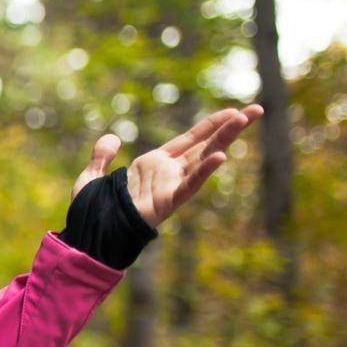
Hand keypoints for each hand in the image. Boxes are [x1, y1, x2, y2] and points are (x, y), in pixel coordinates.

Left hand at [70, 104, 261, 227]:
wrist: (89, 237)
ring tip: (245, 119)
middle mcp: (167, 173)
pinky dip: (204, 171)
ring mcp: (170, 186)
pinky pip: (189, 185)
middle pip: (205, 145)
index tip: (232, 111)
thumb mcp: (92, 177)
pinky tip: (221, 157)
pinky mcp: (168, 202)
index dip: (210, 125)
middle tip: (257, 109)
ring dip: (224, 139)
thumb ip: (101, 156)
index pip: (189, 139)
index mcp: (153, 164)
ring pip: (203, 159)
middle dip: (230, 127)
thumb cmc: (92, 212)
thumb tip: (112, 138)